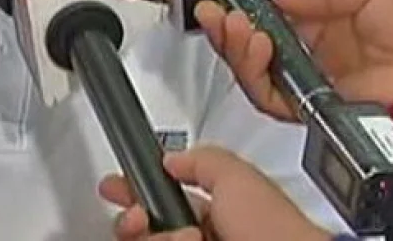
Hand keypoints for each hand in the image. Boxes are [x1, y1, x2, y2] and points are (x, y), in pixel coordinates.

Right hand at [101, 146, 327, 240]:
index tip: (116, 188)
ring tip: (185, 236)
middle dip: (133, 215)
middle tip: (137, 215)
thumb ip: (202, 159)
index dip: (136, 190)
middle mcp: (204, 238)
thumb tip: (171, 158)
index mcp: (218, 213)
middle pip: (146, 227)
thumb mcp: (238, 176)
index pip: (165, 199)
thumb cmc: (276, 232)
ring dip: (154, 235)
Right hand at [196, 0, 392, 122]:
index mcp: (329, 21)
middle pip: (254, 46)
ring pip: (256, 73)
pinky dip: (256, 76)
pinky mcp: (318, 110)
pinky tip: (256, 48)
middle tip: (213, 13)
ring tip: (233, 27)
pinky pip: (273, 100)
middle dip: (227, 28)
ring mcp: (316, 83)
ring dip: (235, 49)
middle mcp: (317, 54)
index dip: (245, 7)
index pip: (271, 15)